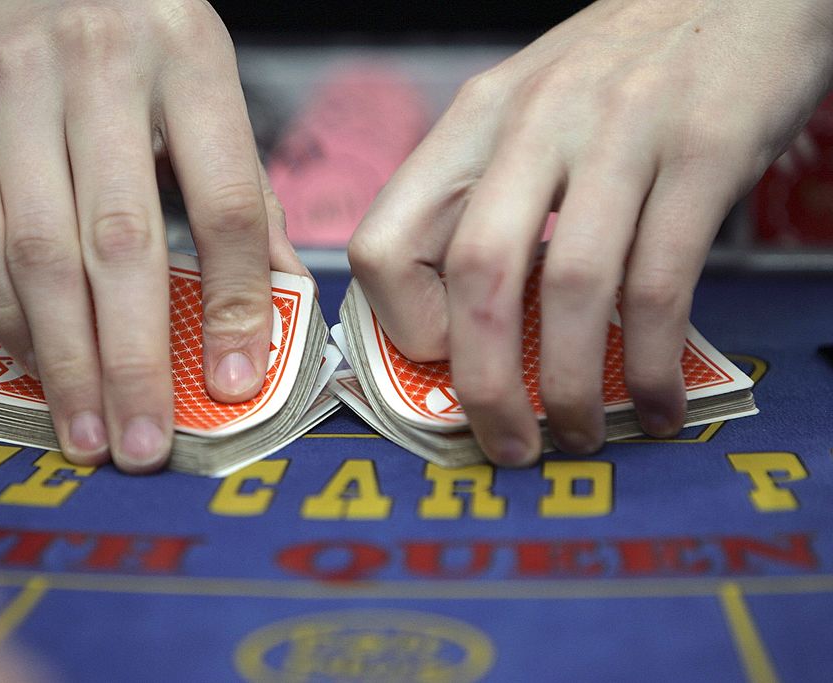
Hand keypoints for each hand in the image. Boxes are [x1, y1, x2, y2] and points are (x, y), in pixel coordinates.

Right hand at [0, 0, 305, 472]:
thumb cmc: (133, 39)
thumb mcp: (204, 84)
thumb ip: (241, 187)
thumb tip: (277, 299)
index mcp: (190, 61)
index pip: (223, 201)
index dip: (234, 301)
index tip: (236, 382)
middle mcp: (100, 71)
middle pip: (120, 242)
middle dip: (136, 358)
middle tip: (146, 444)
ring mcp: (14, 94)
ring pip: (39, 251)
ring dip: (66, 358)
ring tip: (90, 433)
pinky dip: (8, 313)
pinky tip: (38, 367)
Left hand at [349, 0, 832, 464]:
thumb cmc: (620, 69)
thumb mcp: (529, 112)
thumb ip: (488, 198)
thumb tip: (461, 320)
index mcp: (474, 121)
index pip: (388, 238)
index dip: (402, 323)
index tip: (443, 363)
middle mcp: (535, 123)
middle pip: (476, 276)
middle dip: (483, 385)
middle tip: (505, 445)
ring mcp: (622, 134)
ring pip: (572, 291)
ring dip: (571, 387)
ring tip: (578, 435)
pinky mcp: (705, 152)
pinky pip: (663, 283)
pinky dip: (655, 362)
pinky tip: (658, 402)